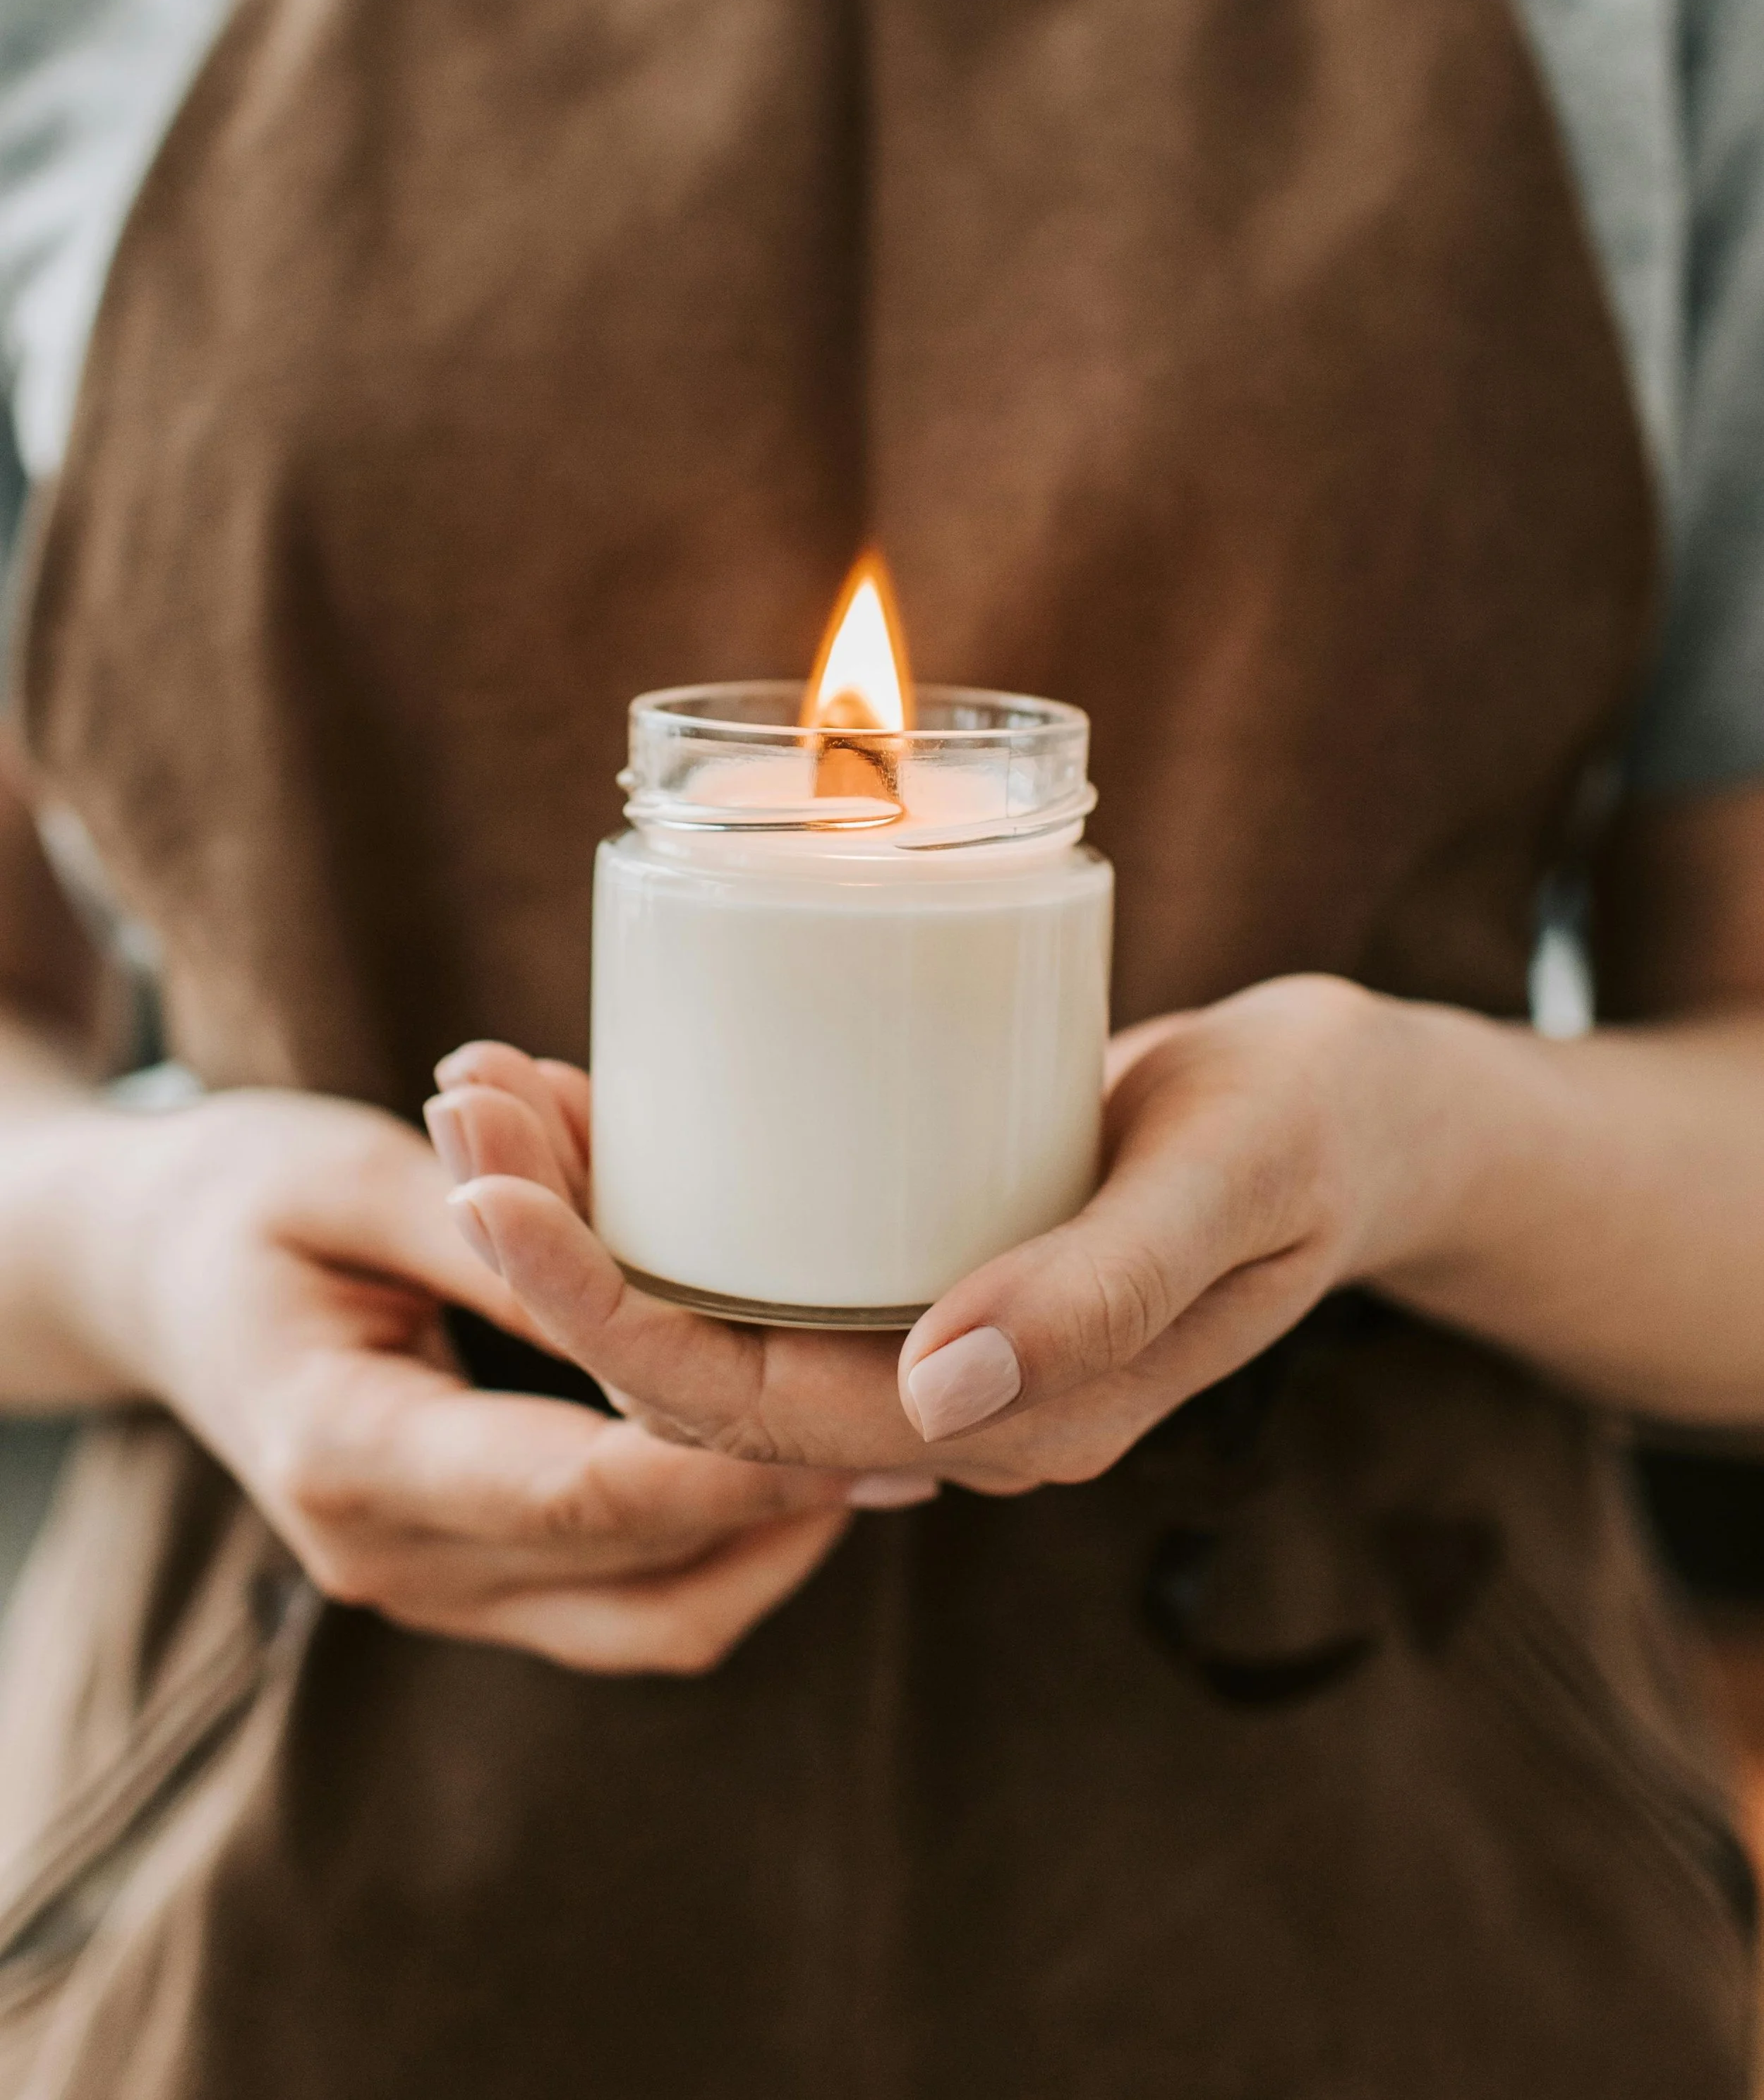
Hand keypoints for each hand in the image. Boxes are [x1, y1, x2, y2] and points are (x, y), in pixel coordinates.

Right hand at [71, 1089, 875, 1672]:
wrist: (149, 1275)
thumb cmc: (244, 1198)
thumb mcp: (355, 1178)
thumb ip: (495, 1234)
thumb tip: (645, 1271)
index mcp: (348, 1450)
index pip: (580, 1492)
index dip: (732, 1463)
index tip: (864, 1414)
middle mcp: (385, 1555)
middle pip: (633, 1573)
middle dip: (784, 1505)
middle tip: (921, 1426)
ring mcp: (422, 1586)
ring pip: (643, 1621)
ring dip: (768, 1546)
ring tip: (884, 1450)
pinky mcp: (461, 1576)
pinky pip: (616, 1607)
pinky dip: (714, 1552)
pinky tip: (794, 1466)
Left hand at [430, 976, 1424, 1492]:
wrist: (1361, 1111)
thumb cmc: (1312, 1126)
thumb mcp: (1231, 1181)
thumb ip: (1102, 1289)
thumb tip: (939, 1401)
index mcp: (1015, 1424)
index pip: (755, 1411)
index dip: (604, 1318)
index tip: (491, 1195)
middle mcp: (945, 1402)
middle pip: (698, 1364)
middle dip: (554, 1251)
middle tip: (456, 1102)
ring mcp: (926, 1336)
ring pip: (710, 1307)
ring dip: (585, 1210)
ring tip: (482, 1084)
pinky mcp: (916, 1258)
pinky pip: (759, 1249)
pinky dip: (662, 1177)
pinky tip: (587, 1091)